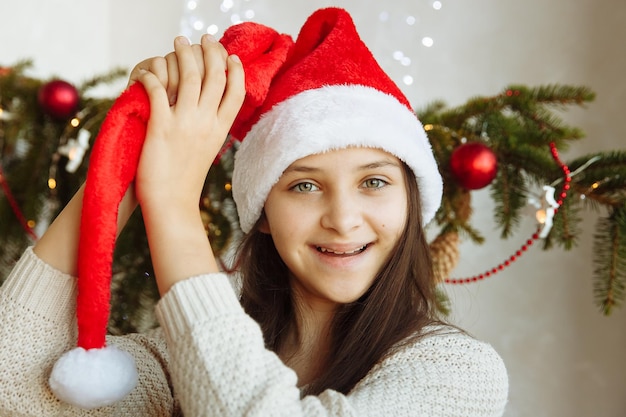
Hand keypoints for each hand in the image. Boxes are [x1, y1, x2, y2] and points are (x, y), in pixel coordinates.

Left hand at [134, 34, 244, 211]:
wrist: (171, 204)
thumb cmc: (185, 181)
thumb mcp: (207, 152)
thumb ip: (210, 130)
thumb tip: (209, 114)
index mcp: (220, 130)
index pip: (236, 93)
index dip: (235, 71)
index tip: (230, 56)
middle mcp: (206, 123)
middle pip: (215, 77)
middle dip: (210, 52)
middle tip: (202, 38)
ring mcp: (185, 124)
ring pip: (189, 77)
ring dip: (183, 54)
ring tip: (178, 41)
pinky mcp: (161, 127)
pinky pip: (158, 90)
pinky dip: (152, 76)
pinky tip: (148, 71)